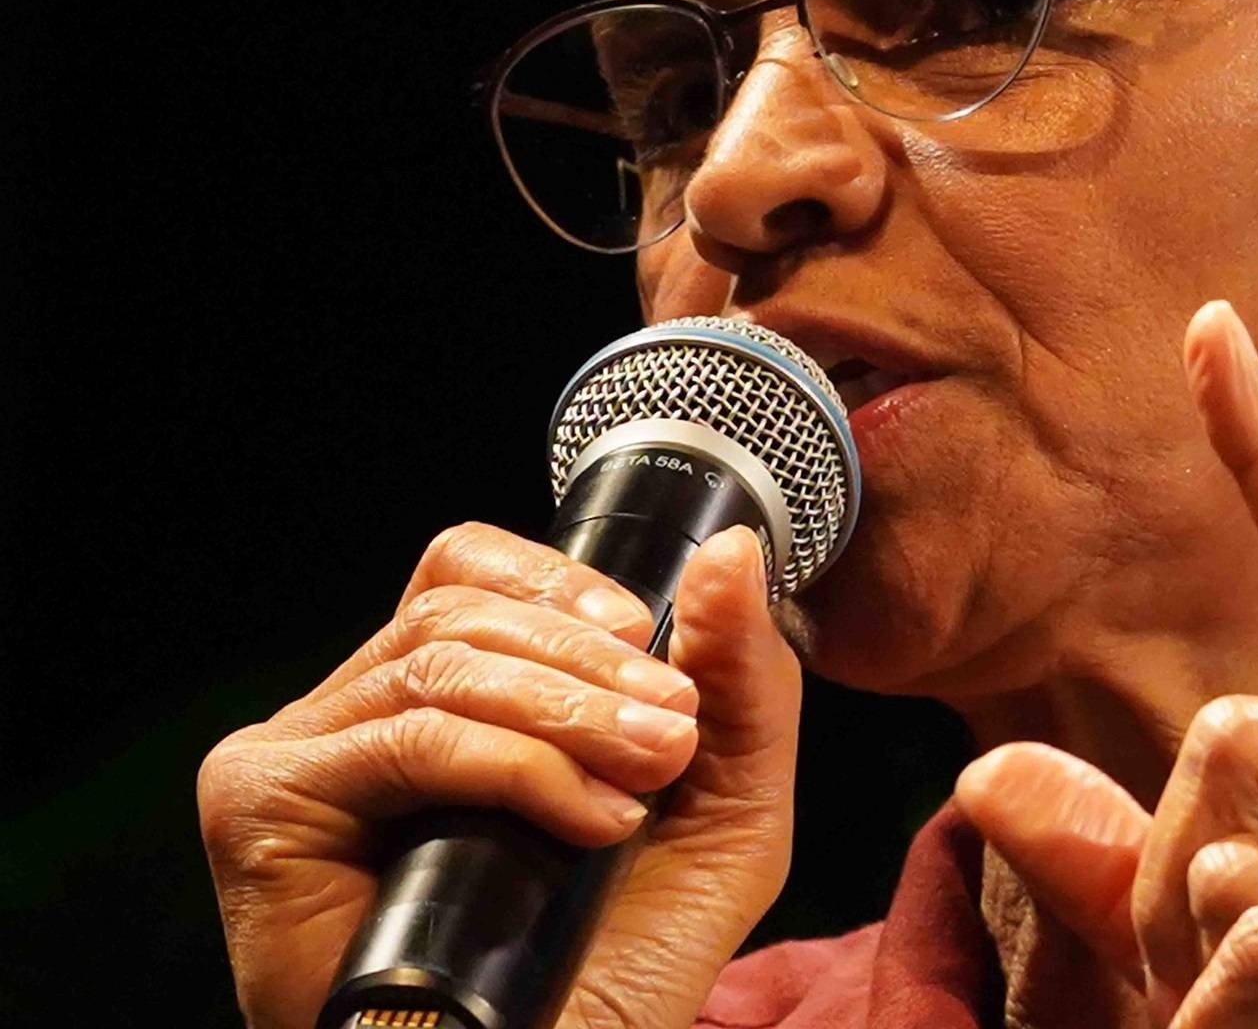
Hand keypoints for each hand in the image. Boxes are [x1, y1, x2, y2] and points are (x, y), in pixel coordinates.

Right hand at [198, 522, 799, 1028]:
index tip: (647, 636)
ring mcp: (301, 759)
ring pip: (439, 663)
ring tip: (645, 777)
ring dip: (569, 710)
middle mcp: (357, 719)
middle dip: (587, 660)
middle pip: (458, 609)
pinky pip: (407, 739)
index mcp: (440, 702)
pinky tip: (588, 823)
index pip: (466, 573)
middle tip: (671, 728)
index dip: (557, 584)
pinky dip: (518, 767)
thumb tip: (731, 544)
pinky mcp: (264, 809)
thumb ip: (742, 678)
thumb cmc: (619, 965)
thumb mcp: (721, 808)